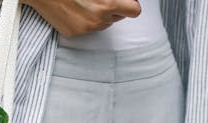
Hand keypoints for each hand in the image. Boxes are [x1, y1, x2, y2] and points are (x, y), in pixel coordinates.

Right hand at [22, 0, 141, 36]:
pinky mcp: (74, 33)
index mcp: (108, 3)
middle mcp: (99, 19)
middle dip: (113, 9)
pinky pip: (87, 29)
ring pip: (103, 24)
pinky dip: (83, 21)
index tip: (126, 2)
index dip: (130, 5)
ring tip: (83, 2)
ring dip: (98, 15)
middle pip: (118, 18)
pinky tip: (73, 9)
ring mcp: (86, 28)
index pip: (134, 11)